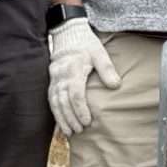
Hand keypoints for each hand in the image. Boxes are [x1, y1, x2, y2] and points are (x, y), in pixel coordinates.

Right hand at [48, 17, 120, 132]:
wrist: (68, 33)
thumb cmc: (86, 44)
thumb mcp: (99, 53)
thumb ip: (107, 69)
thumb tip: (115, 85)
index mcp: (73, 69)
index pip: (75, 93)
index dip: (80, 109)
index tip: (87, 121)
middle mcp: (60, 75)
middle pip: (63, 101)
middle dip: (70, 118)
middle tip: (79, 131)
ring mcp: (54, 78)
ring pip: (54, 102)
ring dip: (61, 118)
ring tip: (69, 132)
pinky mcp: (51, 80)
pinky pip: (50, 99)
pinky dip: (55, 112)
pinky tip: (60, 123)